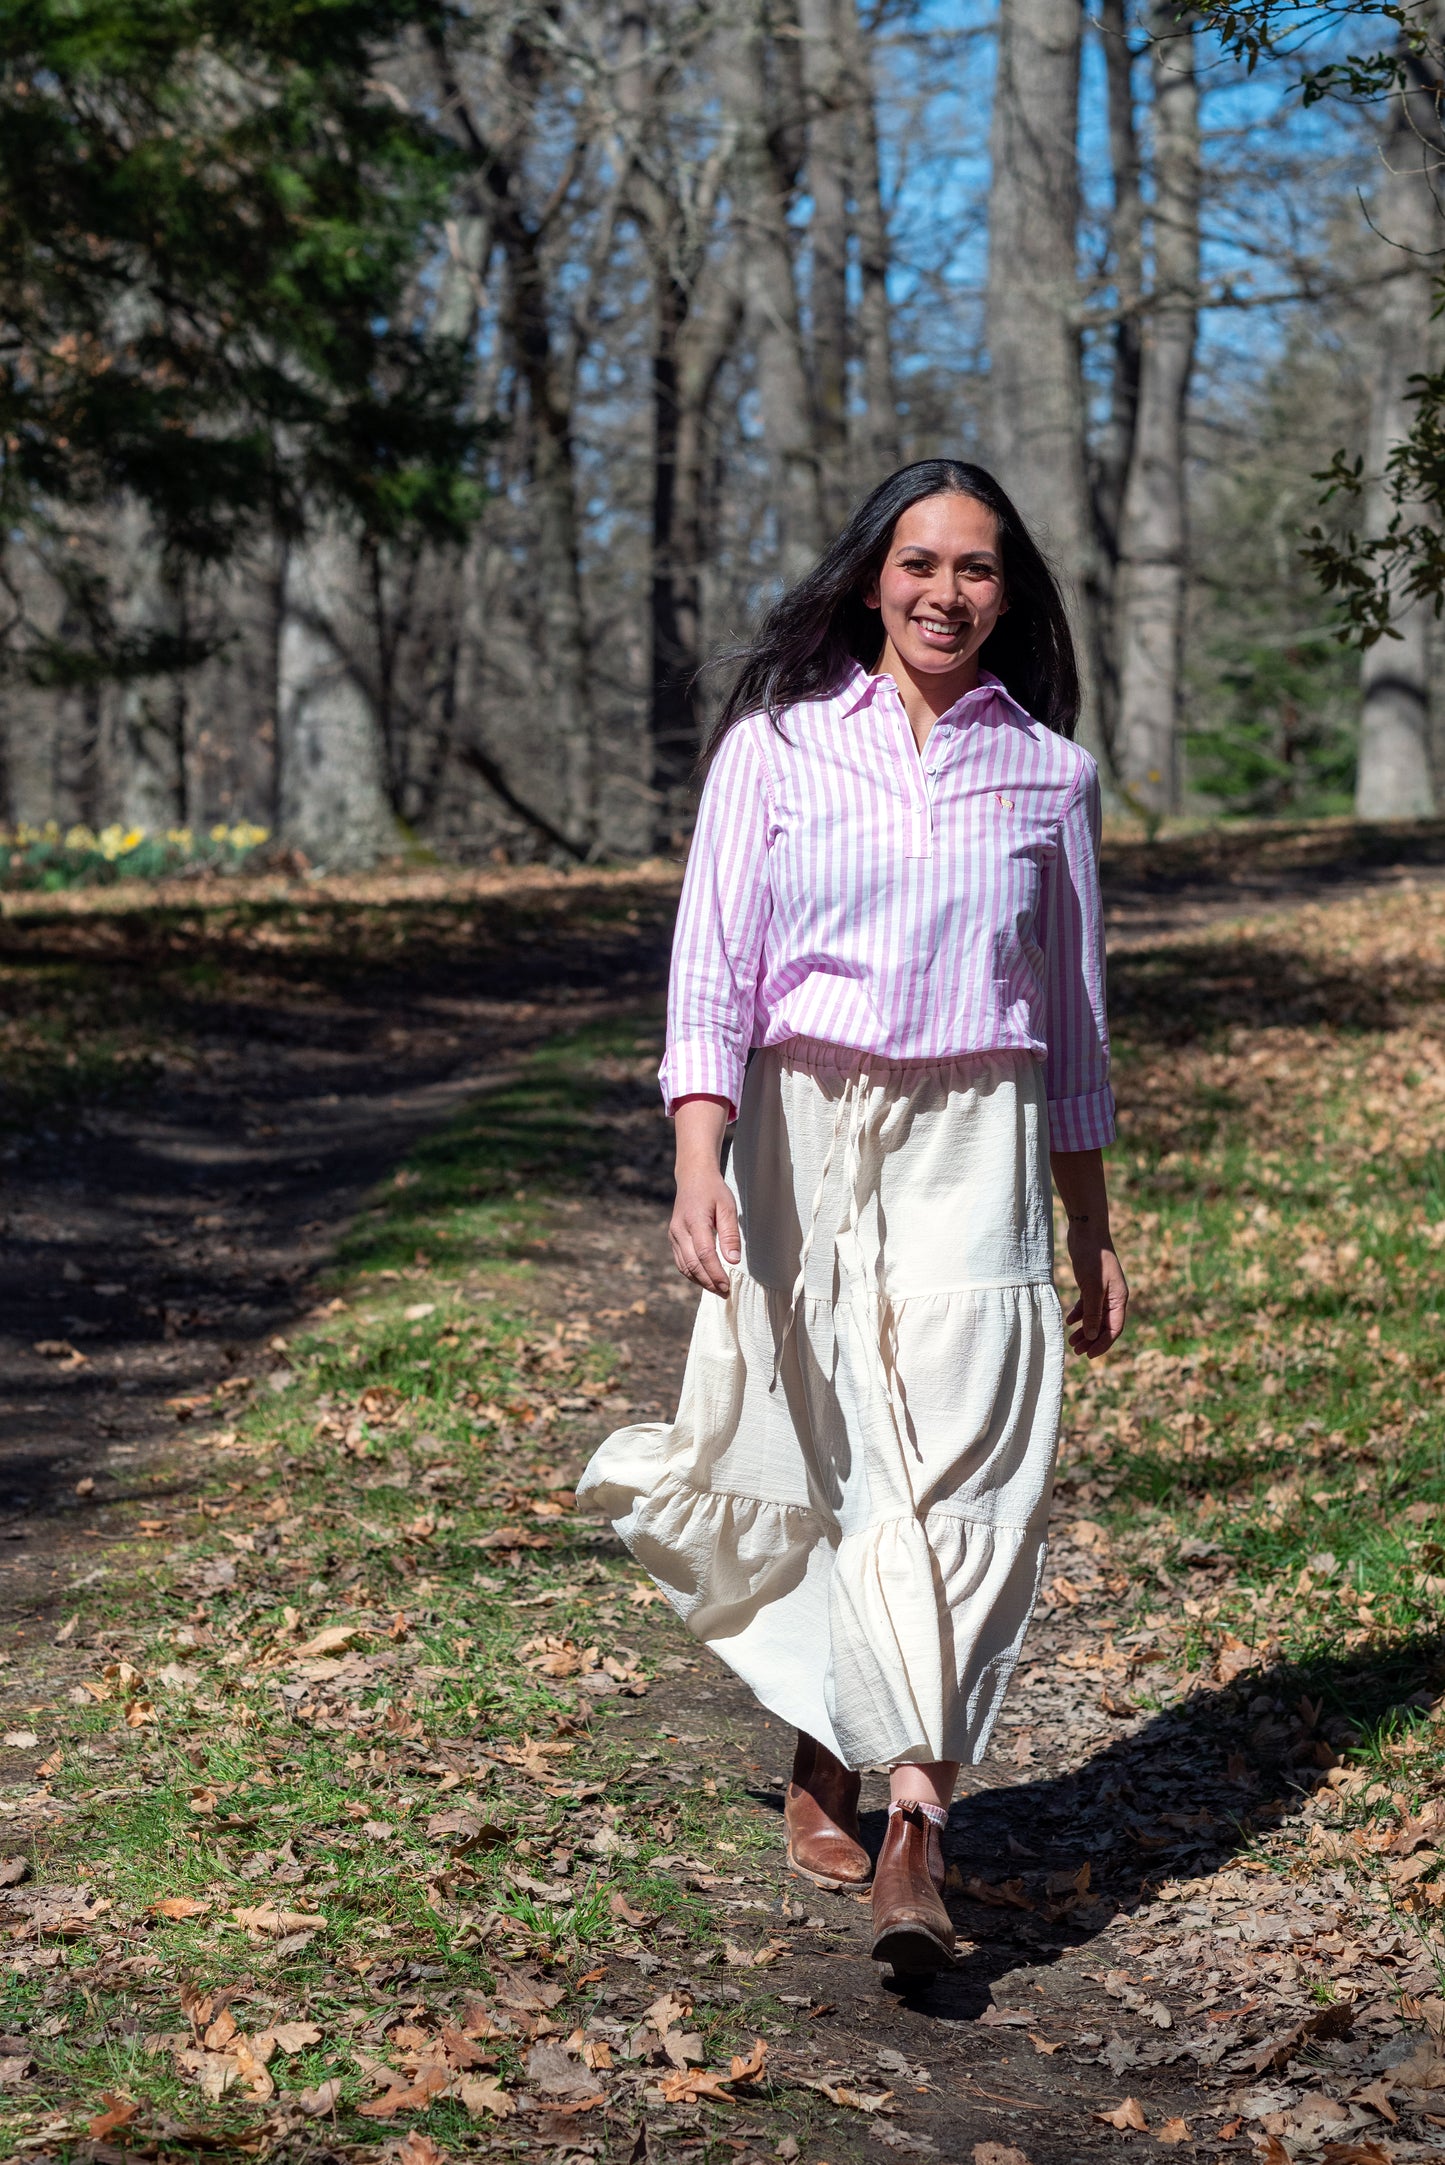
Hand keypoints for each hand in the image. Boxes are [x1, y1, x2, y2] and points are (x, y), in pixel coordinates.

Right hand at [670, 1165, 740, 1295]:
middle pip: (692, 1264)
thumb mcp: (727, 1207)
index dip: (715, 1273)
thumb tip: (733, 1260)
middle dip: (709, 1282)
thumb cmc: (713, 1191)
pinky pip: (681, 1261)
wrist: (693, 1177)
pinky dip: (692, 1274)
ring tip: (718, 1290)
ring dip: (700, 1281)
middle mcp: (679, 1230)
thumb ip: (730, 1234)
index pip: (704, 1254)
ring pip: (684, 1266)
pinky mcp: (673, 1238)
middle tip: (725, 1292)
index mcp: (694, 1220)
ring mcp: (673, 1235)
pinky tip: (706, 1279)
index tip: (727, 1286)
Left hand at [1064, 1223, 1127, 1357]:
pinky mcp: (1092, 1284)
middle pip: (1104, 1326)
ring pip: (1095, 1317)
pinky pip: (1087, 1305)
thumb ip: (1092, 1312)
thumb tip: (1091, 1336)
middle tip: (1077, 1352)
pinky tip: (1069, 1321)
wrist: (1087, 1231)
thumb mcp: (1092, 1287)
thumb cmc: (1093, 1258)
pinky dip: (1079, 1314)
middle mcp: (1114, 1297)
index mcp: (1119, 1299)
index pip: (1114, 1329)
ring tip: (1071, 1342)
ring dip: (1084, 1330)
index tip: (1089, 1355)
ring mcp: (1103, 1290)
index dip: (1102, 1344)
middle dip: (1091, 1340)